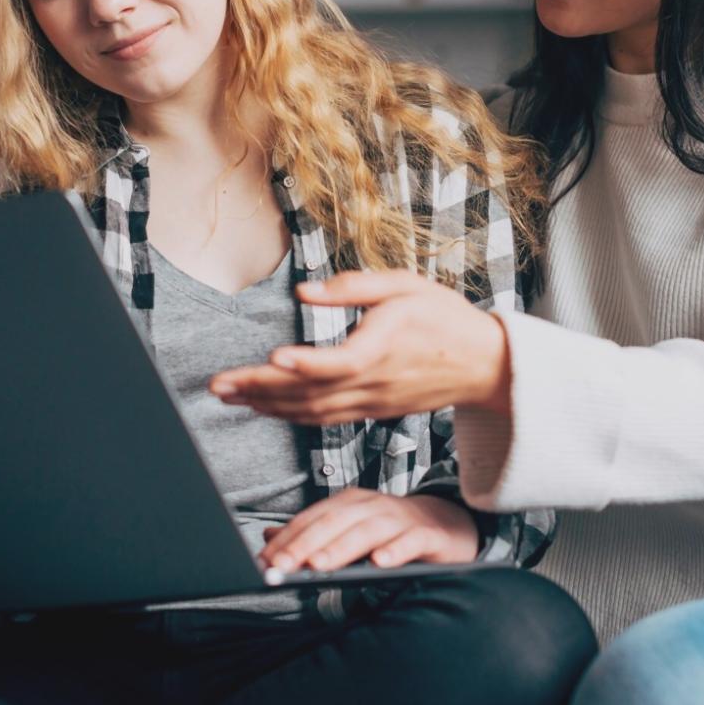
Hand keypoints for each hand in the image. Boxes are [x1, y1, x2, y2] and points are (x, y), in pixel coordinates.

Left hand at [209, 270, 511, 423]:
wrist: (484, 365)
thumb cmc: (445, 317)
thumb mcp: (405, 286)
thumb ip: (353, 287)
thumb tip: (303, 290)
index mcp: (384, 348)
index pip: (338, 362)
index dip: (304, 364)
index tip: (271, 357)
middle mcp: (374, 383)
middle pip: (310, 392)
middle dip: (260, 390)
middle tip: (219, 385)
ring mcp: (371, 402)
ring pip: (312, 411)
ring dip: (267, 405)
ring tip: (229, 396)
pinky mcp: (371, 411)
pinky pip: (323, 418)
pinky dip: (290, 415)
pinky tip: (264, 407)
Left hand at [259, 488, 478, 572]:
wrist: (444, 525)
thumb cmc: (390, 531)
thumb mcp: (347, 531)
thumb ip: (311, 535)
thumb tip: (266, 538)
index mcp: (349, 504)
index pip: (312, 518)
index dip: (288, 538)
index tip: (265, 560)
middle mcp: (372, 506)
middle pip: (335, 522)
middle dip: (306, 543)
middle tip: (282, 566)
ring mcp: (400, 518)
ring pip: (368, 530)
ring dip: (342, 547)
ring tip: (320, 566)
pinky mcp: (427, 534)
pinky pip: (411, 541)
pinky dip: (396, 550)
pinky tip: (381, 563)